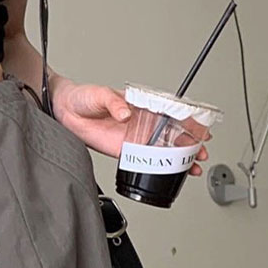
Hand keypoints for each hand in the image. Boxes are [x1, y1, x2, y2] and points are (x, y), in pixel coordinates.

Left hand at [52, 82, 210, 170]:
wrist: (66, 111)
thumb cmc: (84, 97)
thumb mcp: (101, 94)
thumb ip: (114, 102)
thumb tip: (125, 113)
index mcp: (141, 105)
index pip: (170, 113)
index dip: (187, 120)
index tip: (200, 127)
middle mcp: (141, 123)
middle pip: (171, 134)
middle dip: (189, 143)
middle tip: (201, 152)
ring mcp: (134, 138)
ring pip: (162, 150)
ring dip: (178, 158)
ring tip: (193, 166)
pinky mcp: (123, 151)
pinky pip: (144, 161)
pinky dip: (158, 168)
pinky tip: (170, 173)